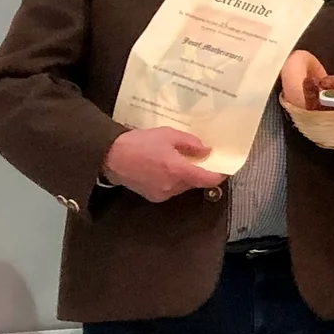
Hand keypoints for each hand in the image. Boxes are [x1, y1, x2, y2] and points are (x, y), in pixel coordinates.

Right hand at [102, 126, 224, 201]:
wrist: (109, 156)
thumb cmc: (139, 142)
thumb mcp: (168, 135)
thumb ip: (191, 144)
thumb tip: (207, 151)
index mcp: (179, 171)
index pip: (209, 180)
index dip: (219, 175)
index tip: (224, 169)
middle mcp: (173, 186)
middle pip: (196, 183)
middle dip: (199, 173)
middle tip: (197, 160)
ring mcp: (163, 194)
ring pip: (183, 187)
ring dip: (184, 177)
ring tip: (176, 162)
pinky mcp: (153, 197)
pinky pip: (170, 190)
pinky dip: (172, 181)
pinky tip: (163, 170)